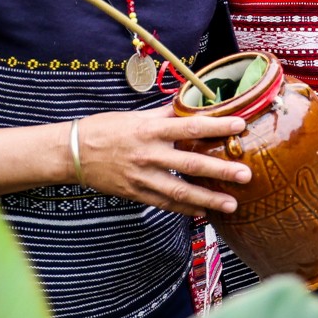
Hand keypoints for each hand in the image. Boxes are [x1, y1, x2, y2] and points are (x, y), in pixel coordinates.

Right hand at [80, 108, 252, 217]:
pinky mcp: (136, 193)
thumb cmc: (105, 129)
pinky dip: (185, 209)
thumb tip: (193, 106)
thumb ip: (166, 114)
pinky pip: (165, 203)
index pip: (190, 127)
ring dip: (208, 199)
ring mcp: (142, 177)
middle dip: (221, 171)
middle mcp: (148, 155)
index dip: (216, 126)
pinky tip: (203, 211)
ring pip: (180, 191)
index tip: (240, 125)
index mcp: (150, 130)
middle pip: (191, 164)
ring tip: (232, 204)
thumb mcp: (136, 116)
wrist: (71, 153)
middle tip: (246, 175)